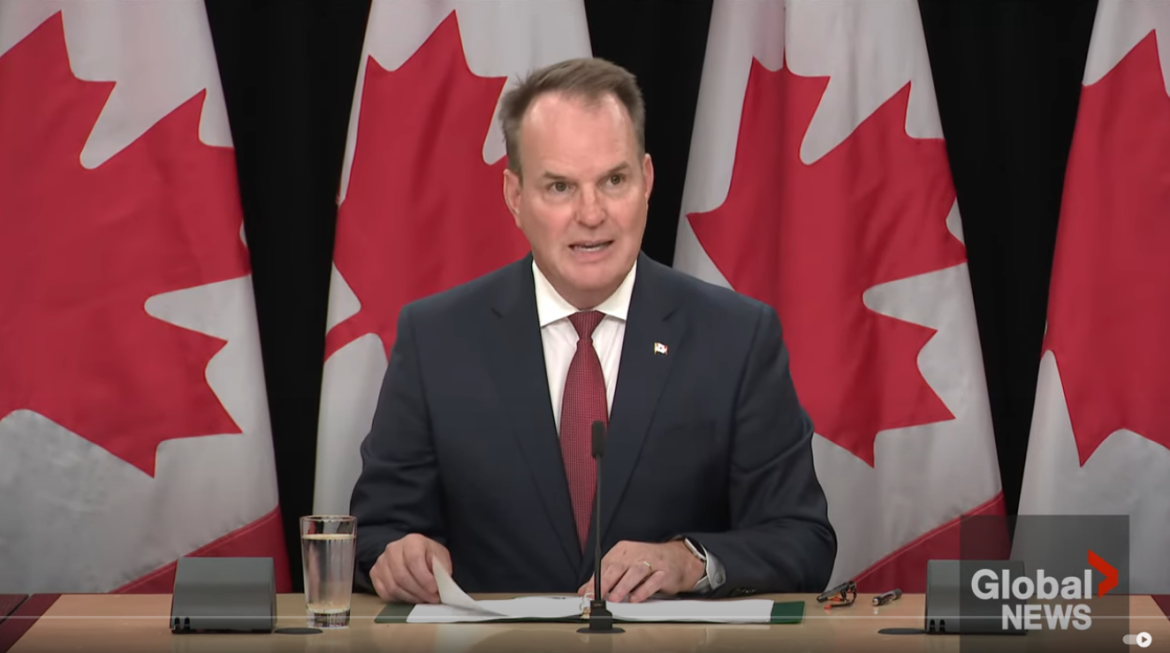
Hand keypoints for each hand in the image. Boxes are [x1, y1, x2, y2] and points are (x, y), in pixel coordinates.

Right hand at [369, 533, 451, 603]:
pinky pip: (384, 593)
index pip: (414, 560)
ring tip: (423, 600)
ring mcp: (381, 562)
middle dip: (419, 591)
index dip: (424, 578)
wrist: (413, 553)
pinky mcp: (375, 574)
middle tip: (432, 599)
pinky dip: (399, 599)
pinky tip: (410, 598)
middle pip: (402, 576)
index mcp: (411, 541)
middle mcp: (393, 549)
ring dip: (410, 598)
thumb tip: (443, 586)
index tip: (434, 589)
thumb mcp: (440, 557)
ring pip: (393, 587)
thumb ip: (442, 569)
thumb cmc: (427, 555)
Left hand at [577, 540, 704, 602]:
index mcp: (624, 550)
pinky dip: (644, 590)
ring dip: (623, 586)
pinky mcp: (665, 572)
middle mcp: (637, 553)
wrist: (678, 558)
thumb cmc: (648, 562)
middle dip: (606, 583)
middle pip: (618, 566)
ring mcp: (652, 562)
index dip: (595, 580)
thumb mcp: (625, 567)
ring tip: (615, 599)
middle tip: (598, 596)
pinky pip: (653, 581)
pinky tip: (636, 599)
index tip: (587, 594)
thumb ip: (605, 578)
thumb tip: (585, 591)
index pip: (605, 564)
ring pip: (635, 572)